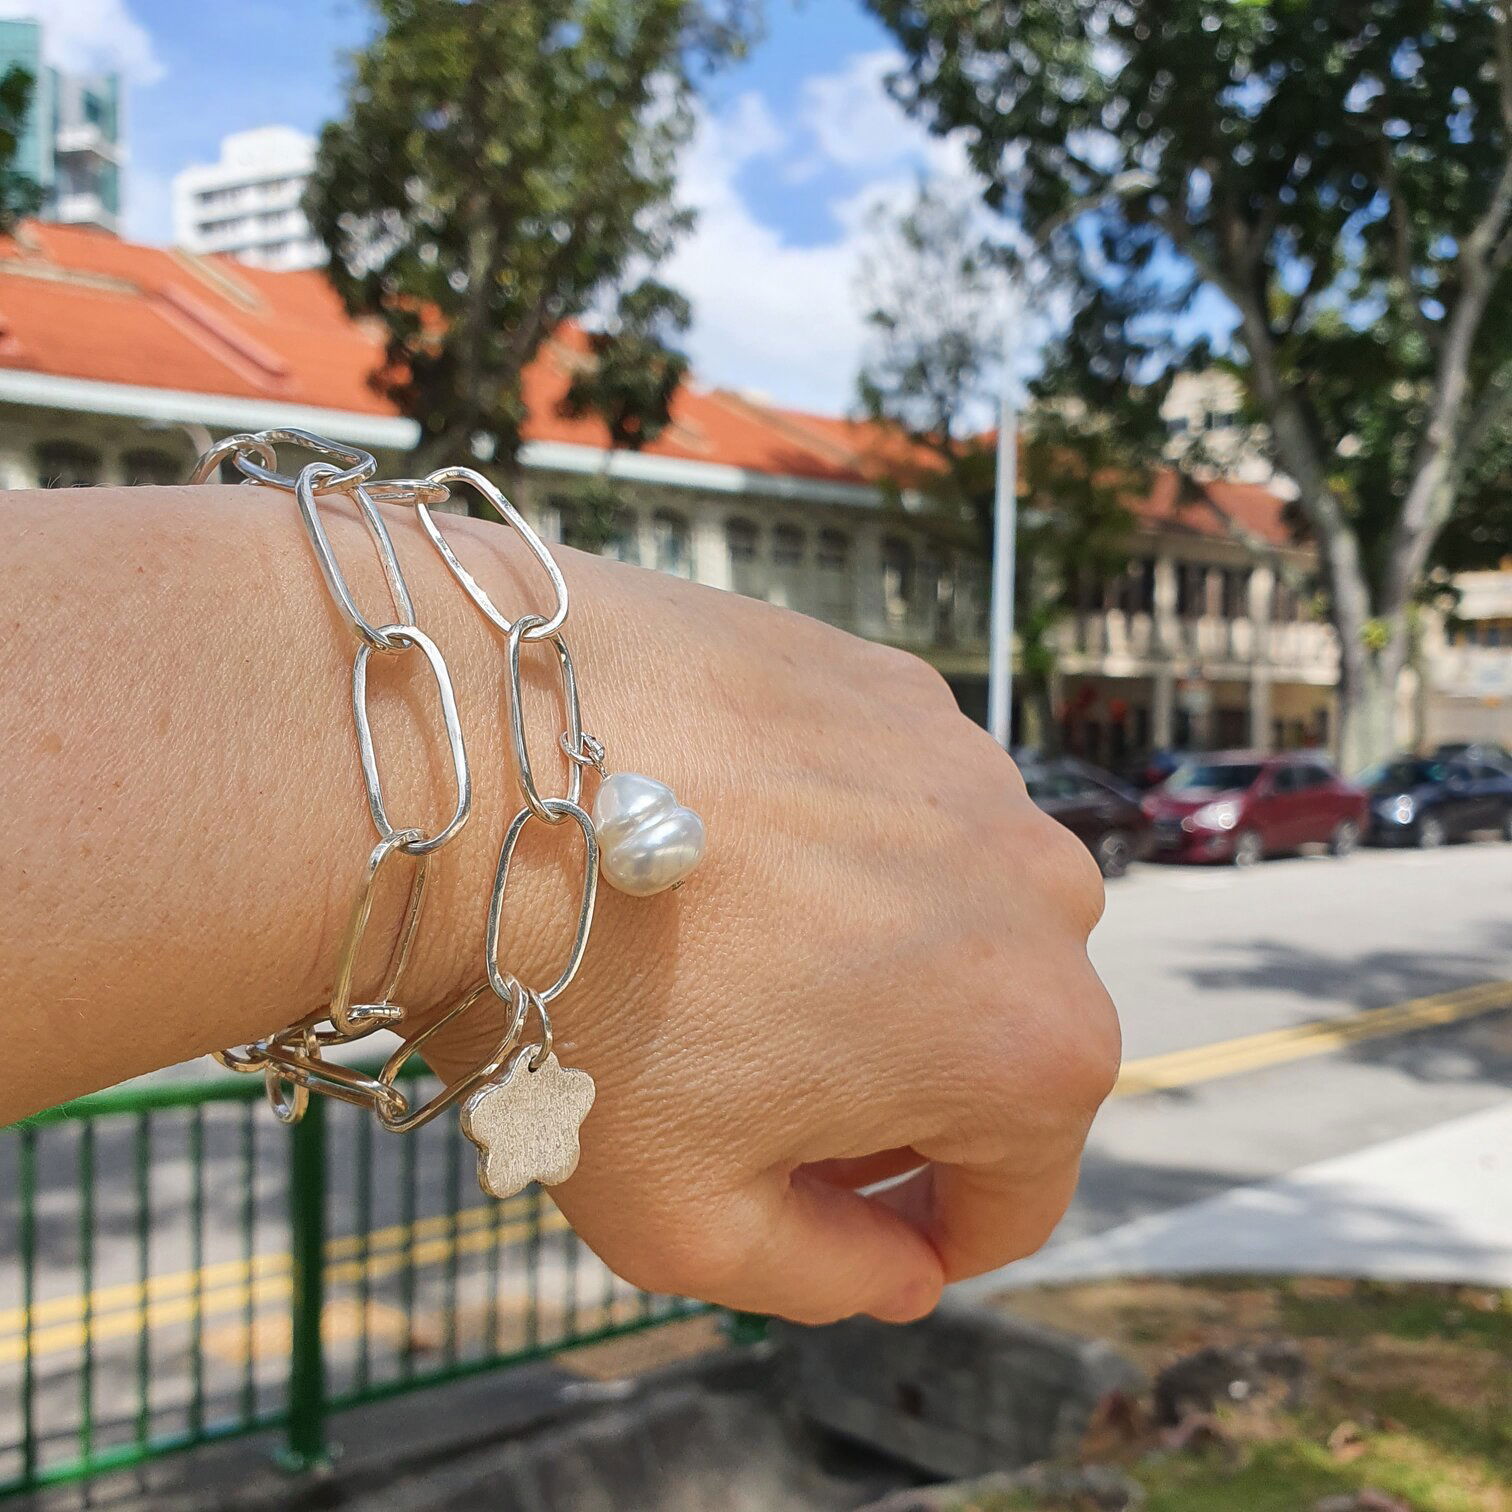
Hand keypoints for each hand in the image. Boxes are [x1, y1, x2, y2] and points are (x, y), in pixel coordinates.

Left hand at [426, 538, 1118, 1325]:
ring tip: (734, 958)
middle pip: (991, 1043)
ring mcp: (967, 767)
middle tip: (754, 1088)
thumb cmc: (580, 1011)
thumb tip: (903, 1270)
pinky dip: (834, 844)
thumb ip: (829, 1279)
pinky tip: (726, 852)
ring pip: (949, 914)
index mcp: (1027, 1046)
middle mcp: (1038, 891)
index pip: (1013, 1192)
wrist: (479, 777)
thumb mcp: (687, 1222)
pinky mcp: (891, 683)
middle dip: (895, 1092)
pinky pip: (894, 802)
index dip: (919, 1230)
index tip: (828, 1215)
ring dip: (872, 954)